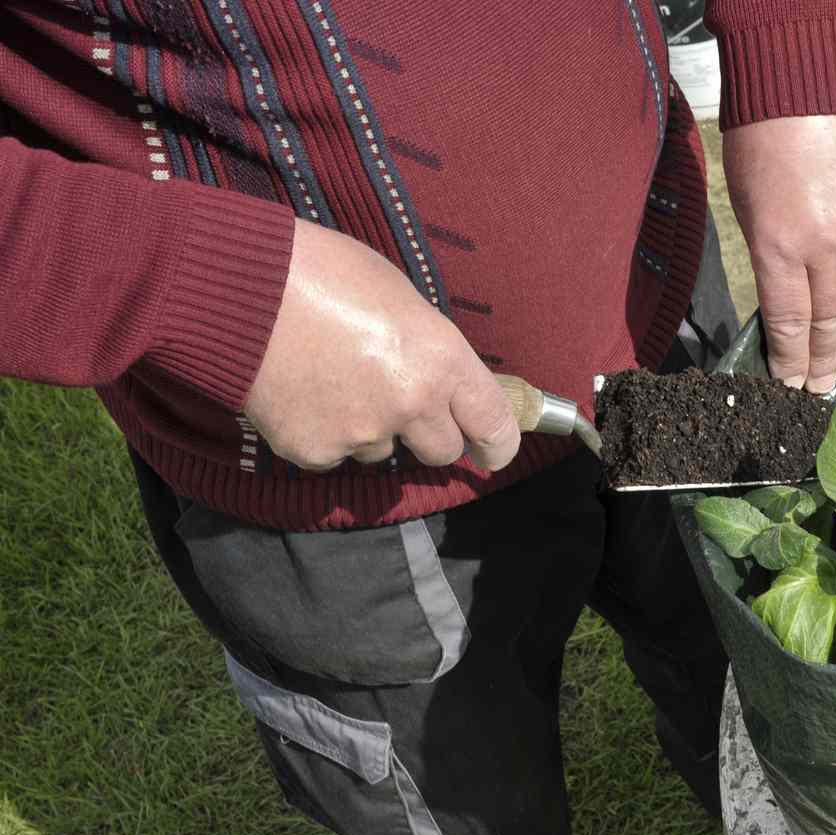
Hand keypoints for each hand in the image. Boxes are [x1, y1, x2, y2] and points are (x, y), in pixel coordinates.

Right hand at [244, 219, 518, 471]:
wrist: (232, 287)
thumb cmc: (318, 272)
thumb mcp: (398, 296)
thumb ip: (428, 347)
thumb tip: (439, 378)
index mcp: (441, 358)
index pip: (494, 425)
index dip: (497, 444)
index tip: (490, 451)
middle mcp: (410, 404)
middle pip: (442, 450)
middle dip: (428, 432)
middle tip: (400, 402)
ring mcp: (361, 433)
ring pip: (383, 452)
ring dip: (370, 429)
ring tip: (332, 379)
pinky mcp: (314, 451)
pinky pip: (333, 456)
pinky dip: (323, 434)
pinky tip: (300, 393)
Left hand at [723, 115, 835, 394]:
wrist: (807, 78)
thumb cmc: (762, 140)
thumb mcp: (747, 205)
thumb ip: (769, 259)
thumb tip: (786, 310)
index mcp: (780, 242)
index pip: (790, 321)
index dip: (790, 361)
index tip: (789, 385)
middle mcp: (829, 242)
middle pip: (829, 319)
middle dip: (821, 361)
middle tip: (818, 388)